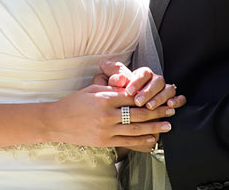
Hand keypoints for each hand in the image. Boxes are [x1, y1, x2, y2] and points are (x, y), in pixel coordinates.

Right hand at [47, 84, 173, 150]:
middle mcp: (107, 115)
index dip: (149, 96)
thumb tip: (130, 87)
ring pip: (136, 129)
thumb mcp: (92, 89)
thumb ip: (111, 89)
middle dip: (157, 112)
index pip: (132, 97)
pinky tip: (152, 138)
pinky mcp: (104, 141)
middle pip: (138, 113)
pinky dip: (141, 140)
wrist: (57, 121)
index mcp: (104, 98)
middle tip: (171, 110)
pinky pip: (127, 141)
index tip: (161, 95)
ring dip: (154, 127)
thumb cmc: (74, 103)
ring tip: (168, 126)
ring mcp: (106, 130)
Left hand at [92, 61, 185, 110]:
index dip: (137, 82)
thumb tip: (107, 67)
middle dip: (148, 92)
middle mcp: (155, 80)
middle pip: (157, 81)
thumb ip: (111, 79)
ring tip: (150, 107)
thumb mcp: (112, 89)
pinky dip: (177, 100)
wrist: (129, 117)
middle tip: (138, 102)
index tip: (128, 92)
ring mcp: (165, 90)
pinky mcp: (172, 101)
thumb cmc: (118, 99)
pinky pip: (179, 98)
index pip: (143, 73)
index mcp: (143, 75)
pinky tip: (171, 106)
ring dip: (160, 98)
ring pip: (168, 89)